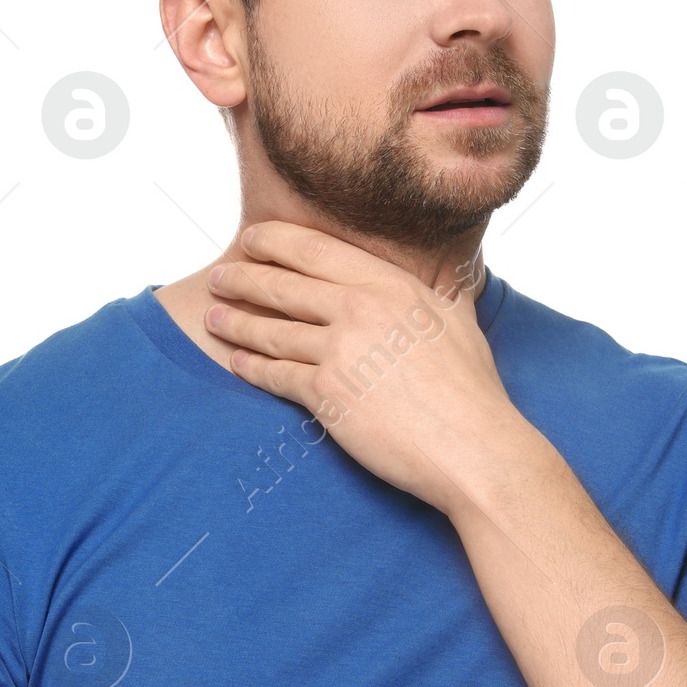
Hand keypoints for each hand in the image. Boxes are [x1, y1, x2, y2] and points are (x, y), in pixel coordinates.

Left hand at [205, 222, 526, 515]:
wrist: (473, 448)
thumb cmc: (472, 390)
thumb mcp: (458, 321)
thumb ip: (443, 289)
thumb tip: (455, 269)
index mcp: (390, 284)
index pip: (316, 249)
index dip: (275, 241)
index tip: (253, 238)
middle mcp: (360, 308)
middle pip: (283, 284)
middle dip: (243, 276)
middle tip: (219, 275)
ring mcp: (340, 351)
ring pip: (270, 329)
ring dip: (234, 321)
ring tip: (212, 316)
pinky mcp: (326, 394)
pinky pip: (274, 374)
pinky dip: (248, 367)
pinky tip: (234, 362)